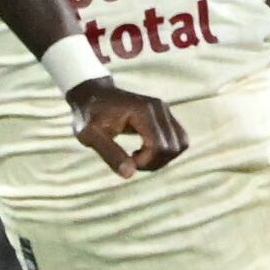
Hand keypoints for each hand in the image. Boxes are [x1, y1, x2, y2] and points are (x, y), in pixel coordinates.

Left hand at [67, 76, 186, 175]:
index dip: (145, 162)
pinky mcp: (166, 116)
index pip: (159, 146)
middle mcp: (160, 109)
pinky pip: (178, 140)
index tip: (126, 160)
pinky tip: (145, 151)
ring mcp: (165, 111)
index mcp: (143, 112)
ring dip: (162, 159)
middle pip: (173, 148)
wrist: (92, 95)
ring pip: (180, 145)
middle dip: (154, 163)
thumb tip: (129, 174)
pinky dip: (165, 152)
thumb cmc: (88, 115)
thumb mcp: (91, 135)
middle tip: (131, 160)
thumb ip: (109, 153)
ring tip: (138, 156)